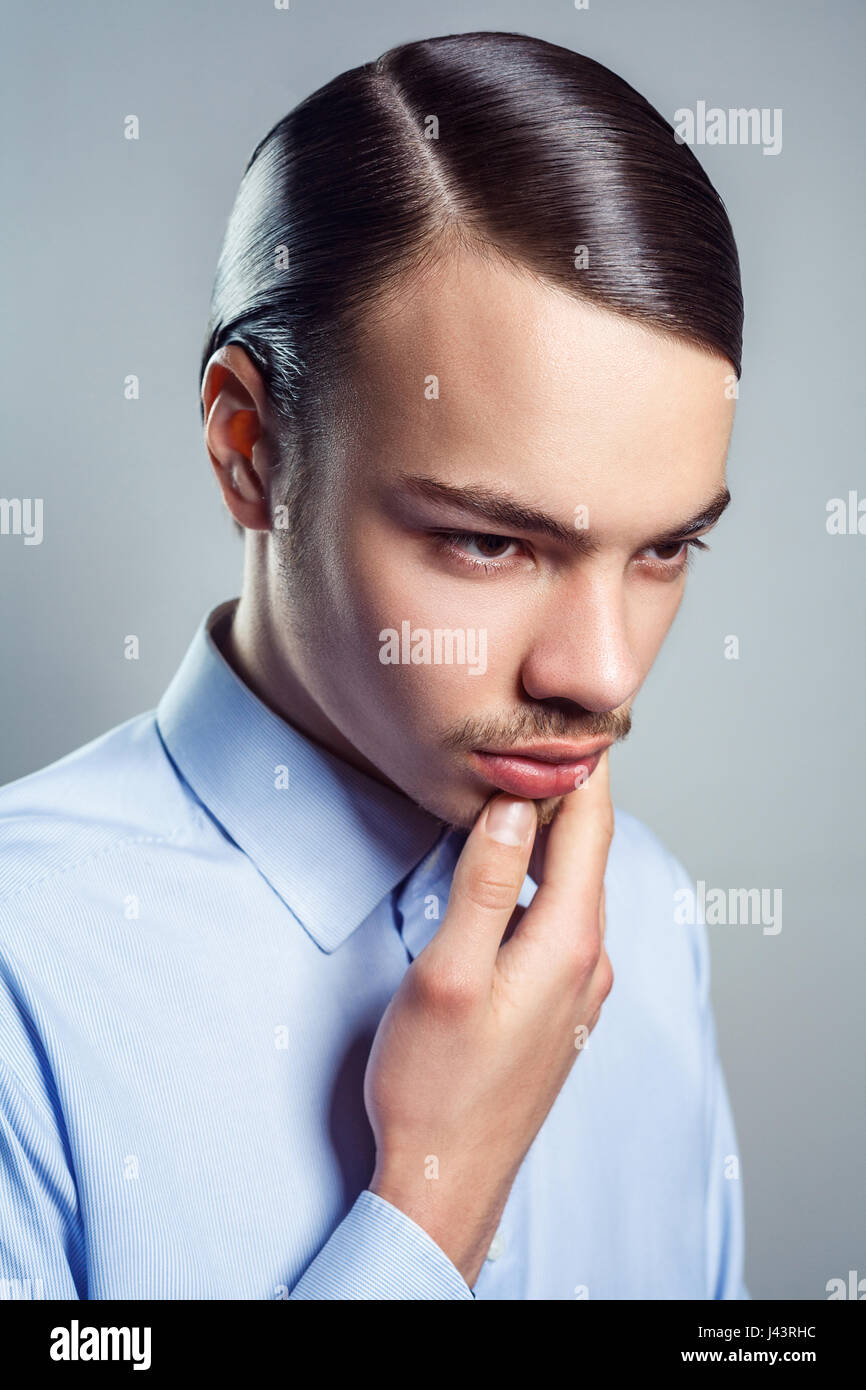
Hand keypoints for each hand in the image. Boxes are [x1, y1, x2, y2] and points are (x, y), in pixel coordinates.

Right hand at [364, 750, 613, 1287]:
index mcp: (568, 942)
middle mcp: (589, 961)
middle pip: (586, 853)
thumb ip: (484, 887)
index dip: (579, 766)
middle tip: (531, 736)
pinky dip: (541, 880)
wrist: (448, 1179)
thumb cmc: (437, 1084)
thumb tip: (511, 807)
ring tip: (515, 788)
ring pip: (573, 887)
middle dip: (562, 792)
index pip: (589, 828)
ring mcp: (578, 988)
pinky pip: (560, 921)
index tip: (567, 715)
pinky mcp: (558, 1007)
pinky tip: (508, 873)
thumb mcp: (448, 974)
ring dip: (549, 838)